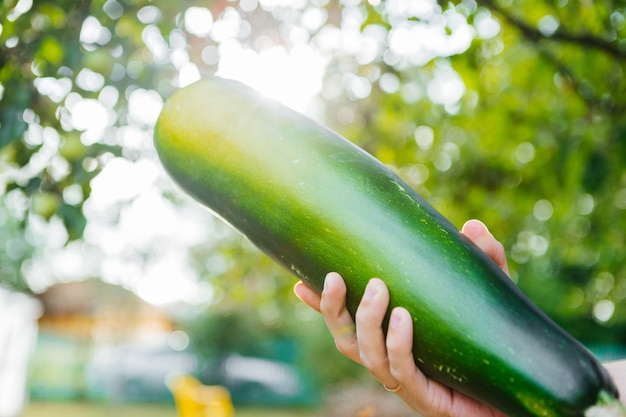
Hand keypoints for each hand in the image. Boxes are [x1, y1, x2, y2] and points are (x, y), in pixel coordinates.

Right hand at [294, 219, 507, 416]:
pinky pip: (402, 372)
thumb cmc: (498, 341)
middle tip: (336, 277)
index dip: (322, 306)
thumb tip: (470, 226)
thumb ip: (482, 259)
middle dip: (333, 310)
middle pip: (346, 340)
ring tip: (379, 289)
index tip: (299, 282)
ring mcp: (408, 382)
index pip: (348, 322)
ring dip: (366, 321)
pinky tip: (405, 318)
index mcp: (393, 338)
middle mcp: (392, 360)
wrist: (526, 390)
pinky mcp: (428, 398)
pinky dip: (397, 343)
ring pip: (367, 356)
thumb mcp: (489, 292)